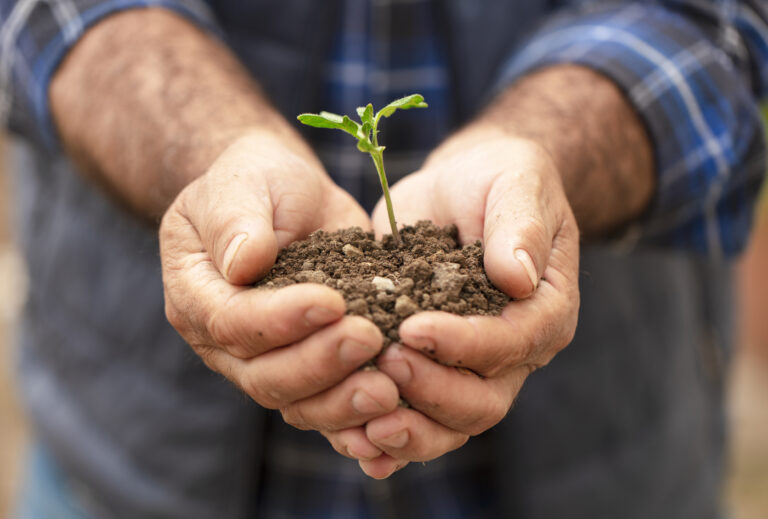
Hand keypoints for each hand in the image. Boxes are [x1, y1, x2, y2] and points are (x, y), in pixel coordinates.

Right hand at [160, 131, 399, 460]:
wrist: (287, 196)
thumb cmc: (259, 182)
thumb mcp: (243, 182)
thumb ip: (236, 219)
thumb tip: (244, 263)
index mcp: (196, 294)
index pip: (231, 322)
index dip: (280, 319)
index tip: (332, 302)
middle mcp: (223, 342)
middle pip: (264, 375)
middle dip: (318, 363)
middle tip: (369, 340)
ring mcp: (265, 362)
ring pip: (296, 403)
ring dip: (342, 401)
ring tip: (388, 390)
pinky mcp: (306, 370)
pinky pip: (325, 408)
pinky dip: (356, 419)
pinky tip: (392, 414)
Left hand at [362, 130, 579, 477]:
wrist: (465, 188)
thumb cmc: (498, 179)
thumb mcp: (516, 183)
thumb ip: (519, 225)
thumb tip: (517, 276)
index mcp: (544, 310)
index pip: (512, 344)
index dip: (465, 344)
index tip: (414, 327)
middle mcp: (514, 351)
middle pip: (483, 402)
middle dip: (433, 390)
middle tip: (385, 363)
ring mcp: (471, 367)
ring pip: (450, 424)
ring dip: (409, 429)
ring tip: (365, 424)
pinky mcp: (432, 367)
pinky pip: (417, 418)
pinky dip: (389, 440)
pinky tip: (357, 445)